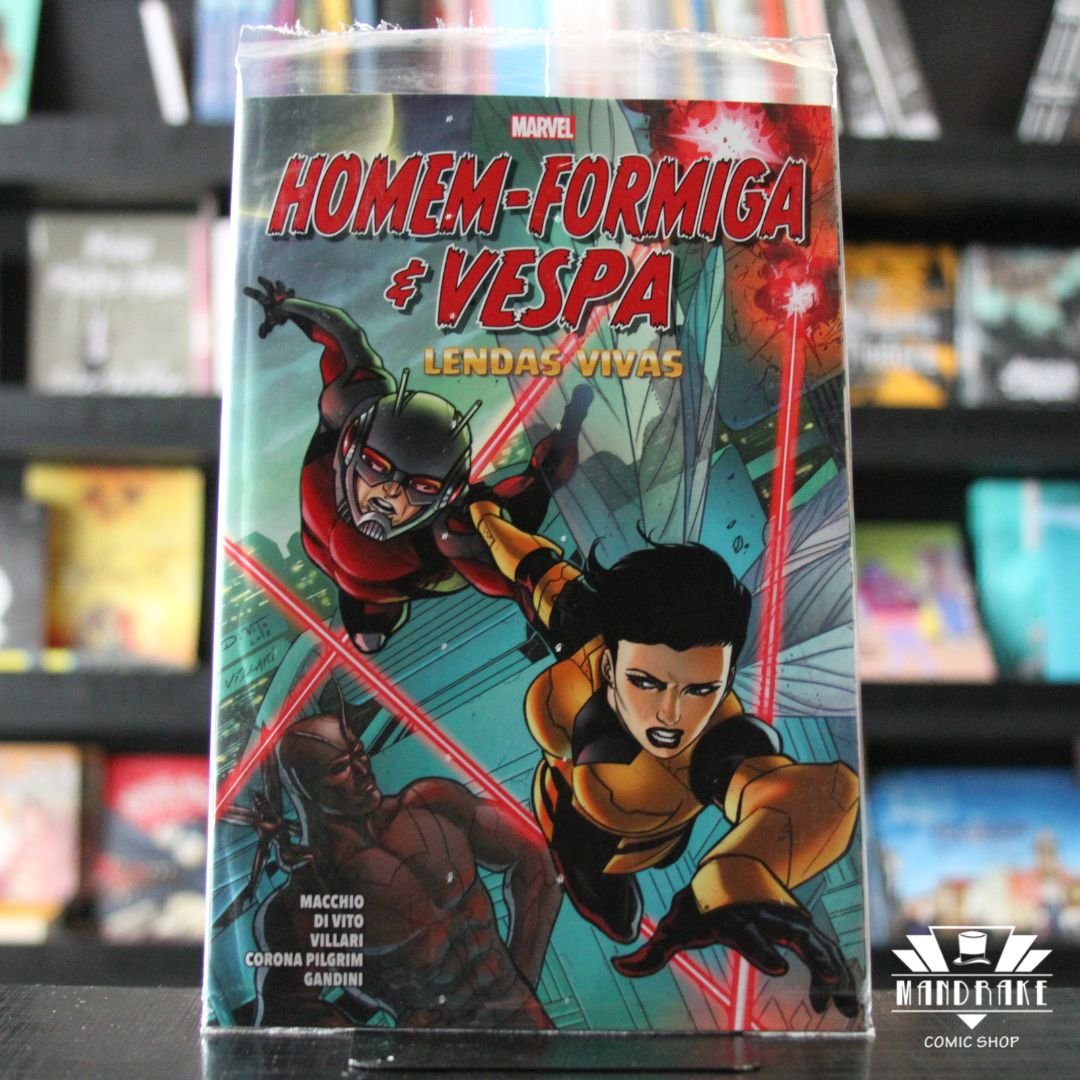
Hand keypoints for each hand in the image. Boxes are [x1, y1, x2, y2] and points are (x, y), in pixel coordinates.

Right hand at [243, 276, 294, 337]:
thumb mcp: (269, 323)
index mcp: (266, 300)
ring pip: (280, 287)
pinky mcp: (292, 296)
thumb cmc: (279, 316)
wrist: (292, 309)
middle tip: (259, 278)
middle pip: (267, 286)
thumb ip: (264, 329)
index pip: (256, 294)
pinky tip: (291, 292)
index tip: (244, 289)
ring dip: (279, 285)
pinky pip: (291, 294)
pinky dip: (291, 293)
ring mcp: (283, 294)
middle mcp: (274, 294)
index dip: (250, 292)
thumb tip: (261, 336)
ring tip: (278, 282)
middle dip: (263, 282)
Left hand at [612, 886, 858, 1017]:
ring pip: (818, 943)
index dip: (762, 950)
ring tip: (846, 1001)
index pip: (748, 935)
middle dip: (813, 956)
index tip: (778, 967)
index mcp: (735, 919)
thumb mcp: (676, 924)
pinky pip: (825, 951)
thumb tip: (619, 964)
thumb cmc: (701, 905)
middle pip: (794, 936)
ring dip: (835, 970)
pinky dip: (836, 973)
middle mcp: (766, 917)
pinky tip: (838, 1004)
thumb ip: (652, 952)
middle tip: (830, 977)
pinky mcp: (802, 927)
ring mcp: (787, 920)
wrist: (728, 870)